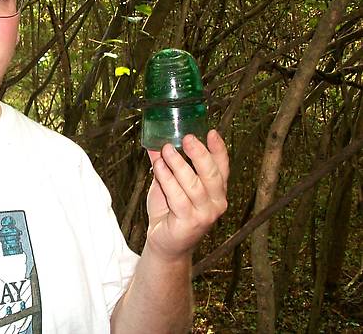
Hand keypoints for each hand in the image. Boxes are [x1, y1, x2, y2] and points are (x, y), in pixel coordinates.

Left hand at [145, 130, 228, 260]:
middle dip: (200, 154)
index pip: (223, 167)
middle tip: (187, 137)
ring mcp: (205, 214)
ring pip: (194, 185)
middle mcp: (216, 203)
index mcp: (216, 191)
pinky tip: (159, 167)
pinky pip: (178, 197)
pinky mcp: (190, 223)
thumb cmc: (170, 213)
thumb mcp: (168, 184)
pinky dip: (168, 179)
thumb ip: (165, 165)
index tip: (211, 132)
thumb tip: (155, 143)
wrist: (165, 244)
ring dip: (179, 164)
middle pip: (212, 174)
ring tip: (166, 150)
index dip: (219, 149)